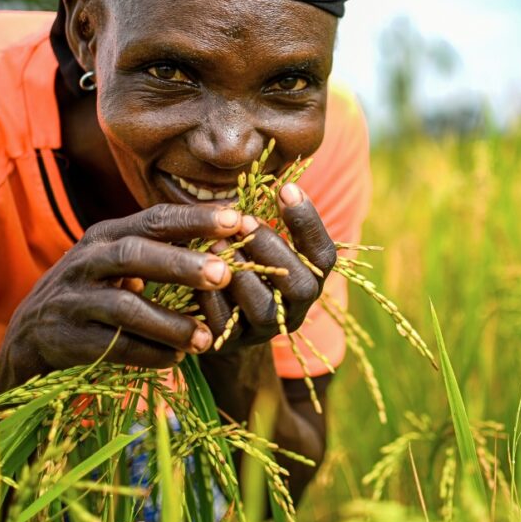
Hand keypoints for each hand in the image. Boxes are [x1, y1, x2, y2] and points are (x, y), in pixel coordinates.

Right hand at [0, 203, 243, 386]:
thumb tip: (228, 230)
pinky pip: (113, 346)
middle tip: (223, 274)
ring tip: (205, 338)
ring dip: (169, 323)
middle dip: (181, 264)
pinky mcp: (67, 339)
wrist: (29, 336)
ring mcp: (74, 300)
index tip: (237, 220)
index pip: (154, 218)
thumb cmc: (92, 290)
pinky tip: (176, 359)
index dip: (195, 219)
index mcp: (106, 235)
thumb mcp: (116, 260)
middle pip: (134, 254)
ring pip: (124, 306)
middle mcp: (87, 261)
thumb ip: (159, 247)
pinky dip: (148, 353)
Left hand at [196, 182, 337, 350]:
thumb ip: (268, 219)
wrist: (217, 322)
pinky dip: (211, 297)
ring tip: (216, 243)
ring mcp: (264, 330)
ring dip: (241, 272)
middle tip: (245, 220)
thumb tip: (276, 178)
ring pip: (264, 308)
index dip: (308, 222)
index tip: (286, 188)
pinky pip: (224, 324)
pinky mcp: (231, 344)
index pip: (324, 255)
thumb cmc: (241, 263)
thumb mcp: (259, 242)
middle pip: (300, 285)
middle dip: (272, 248)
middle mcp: (295, 309)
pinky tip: (196, 273)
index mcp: (309, 279)